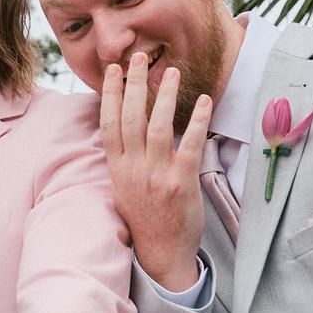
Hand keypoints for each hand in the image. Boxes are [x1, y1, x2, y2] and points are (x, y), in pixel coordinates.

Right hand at [101, 53, 210, 292]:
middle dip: (132, 84)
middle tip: (137, 57)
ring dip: (164, 96)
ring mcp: (156, 176)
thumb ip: (124, 159)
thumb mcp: (123, 188)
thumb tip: (124, 129)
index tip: (112, 70)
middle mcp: (133, 170)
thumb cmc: (145, 219)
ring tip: (171, 71)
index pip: (108, 123)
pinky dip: (197, 121)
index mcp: (117, 169)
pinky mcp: (181, 184)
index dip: (108, 94)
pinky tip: (204, 100)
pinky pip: (189, 145)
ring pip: (157, 127)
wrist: (160, 255)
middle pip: (129, 118)